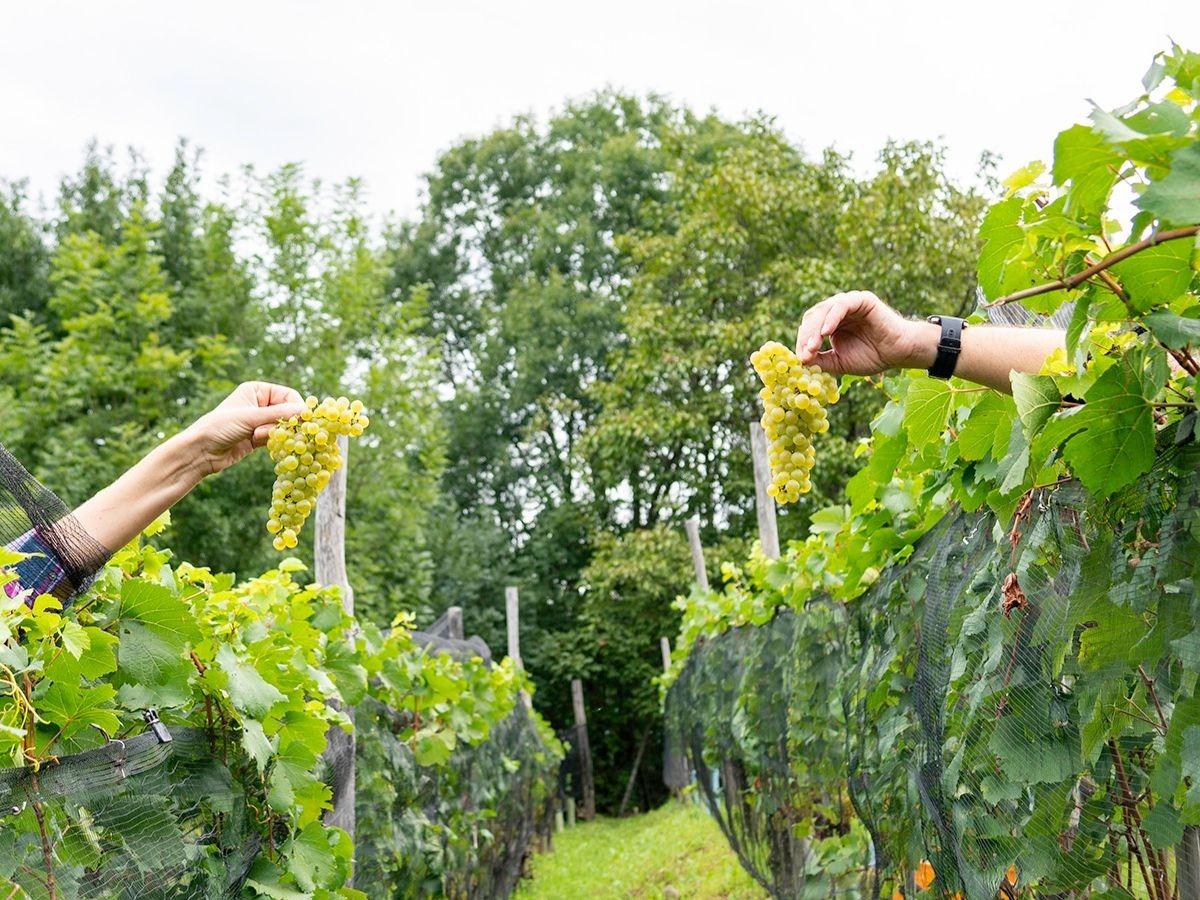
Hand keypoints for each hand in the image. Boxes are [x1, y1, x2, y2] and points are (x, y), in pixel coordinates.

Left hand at [181, 382, 306, 475]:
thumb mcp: (251, 417)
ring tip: (256, 436)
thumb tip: (306, 411)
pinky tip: (259, 443)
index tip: (301, 420)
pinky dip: (274, 442)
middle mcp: (260, 403)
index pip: (288, 395)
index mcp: (257, 390)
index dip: (296, 407)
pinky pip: (277, 438)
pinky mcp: (259, 437)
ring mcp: (260, 421)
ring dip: (275, 433)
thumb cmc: (220, 426)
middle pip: (288, 412)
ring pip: (283, 427)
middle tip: (280, 432)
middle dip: (284, 423)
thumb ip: (279, 414)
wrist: (200, 451)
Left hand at [795, 291, 933, 375]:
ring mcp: (849, 303)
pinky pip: (841, 305)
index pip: (809, 328)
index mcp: (831, 323)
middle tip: (805, 353)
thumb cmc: (872, 356)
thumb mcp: (839, 362)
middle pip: (813, 317)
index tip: (801, 359)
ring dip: (815, 329)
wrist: (898, 353)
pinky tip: (826, 332)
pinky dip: (831, 318)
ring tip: (813, 345)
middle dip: (806, 336)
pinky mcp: (861, 299)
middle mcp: (837, 310)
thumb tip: (800, 361)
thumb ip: (820, 360)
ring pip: (824, 310)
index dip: (802, 342)